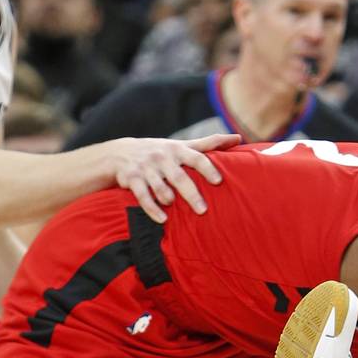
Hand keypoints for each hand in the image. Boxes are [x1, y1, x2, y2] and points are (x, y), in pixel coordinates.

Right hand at [109, 134, 241, 222]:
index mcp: (178, 150)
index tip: (218, 181)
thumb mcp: (182, 145)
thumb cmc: (160, 152)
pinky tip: (162, 219)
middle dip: (191, 193)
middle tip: (203, 210)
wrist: (118, 153)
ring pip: (159, 186)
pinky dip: (152, 209)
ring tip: (174, 206)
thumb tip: (238, 137)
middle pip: (179, 177)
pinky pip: (142, 196)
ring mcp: (146, 168)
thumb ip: (209, 143)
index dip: (208, 169)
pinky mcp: (132, 179)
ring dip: (166, 197)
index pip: (196, 157)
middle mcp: (162, 158)